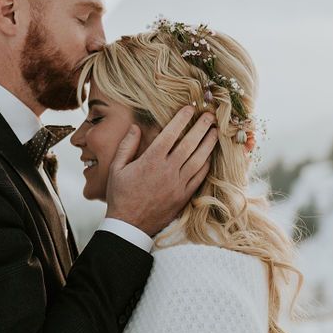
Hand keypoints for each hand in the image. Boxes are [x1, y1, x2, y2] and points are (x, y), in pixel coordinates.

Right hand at [105, 107, 217, 235]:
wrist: (130, 225)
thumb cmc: (120, 196)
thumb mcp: (117, 169)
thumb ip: (126, 146)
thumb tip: (136, 127)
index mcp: (151, 161)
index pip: (171, 133)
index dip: (182, 119)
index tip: (189, 108)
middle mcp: (168, 170)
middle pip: (190, 144)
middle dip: (201, 127)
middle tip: (210, 116)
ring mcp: (178, 184)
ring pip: (199, 159)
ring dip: (209, 144)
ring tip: (215, 132)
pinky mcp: (184, 196)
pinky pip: (200, 177)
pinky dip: (206, 164)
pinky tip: (209, 156)